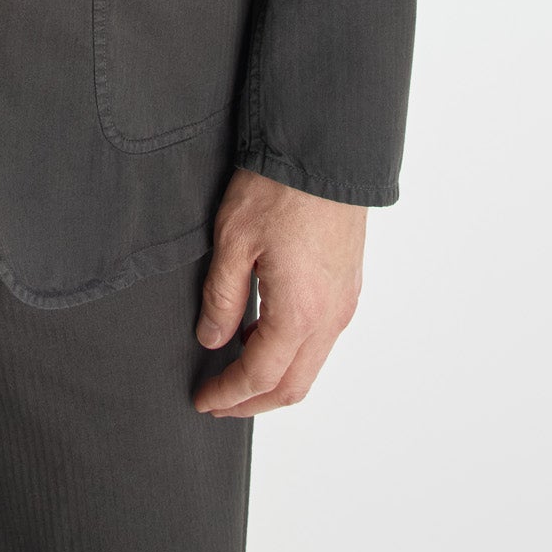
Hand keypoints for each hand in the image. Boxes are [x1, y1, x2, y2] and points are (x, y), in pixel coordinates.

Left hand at [193, 166, 365, 416]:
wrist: (326, 150)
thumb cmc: (280, 189)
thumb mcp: (232, 241)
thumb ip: (221, 297)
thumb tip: (211, 339)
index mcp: (299, 314)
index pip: (260, 376)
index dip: (229, 394)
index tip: (204, 399)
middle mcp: (330, 318)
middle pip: (292, 386)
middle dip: (252, 401)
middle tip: (219, 400)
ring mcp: (344, 302)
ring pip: (311, 365)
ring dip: (274, 377)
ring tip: (234, 366)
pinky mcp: (348, 285)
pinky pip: (322, 338)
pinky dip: (292, 351)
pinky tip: (261, 329)